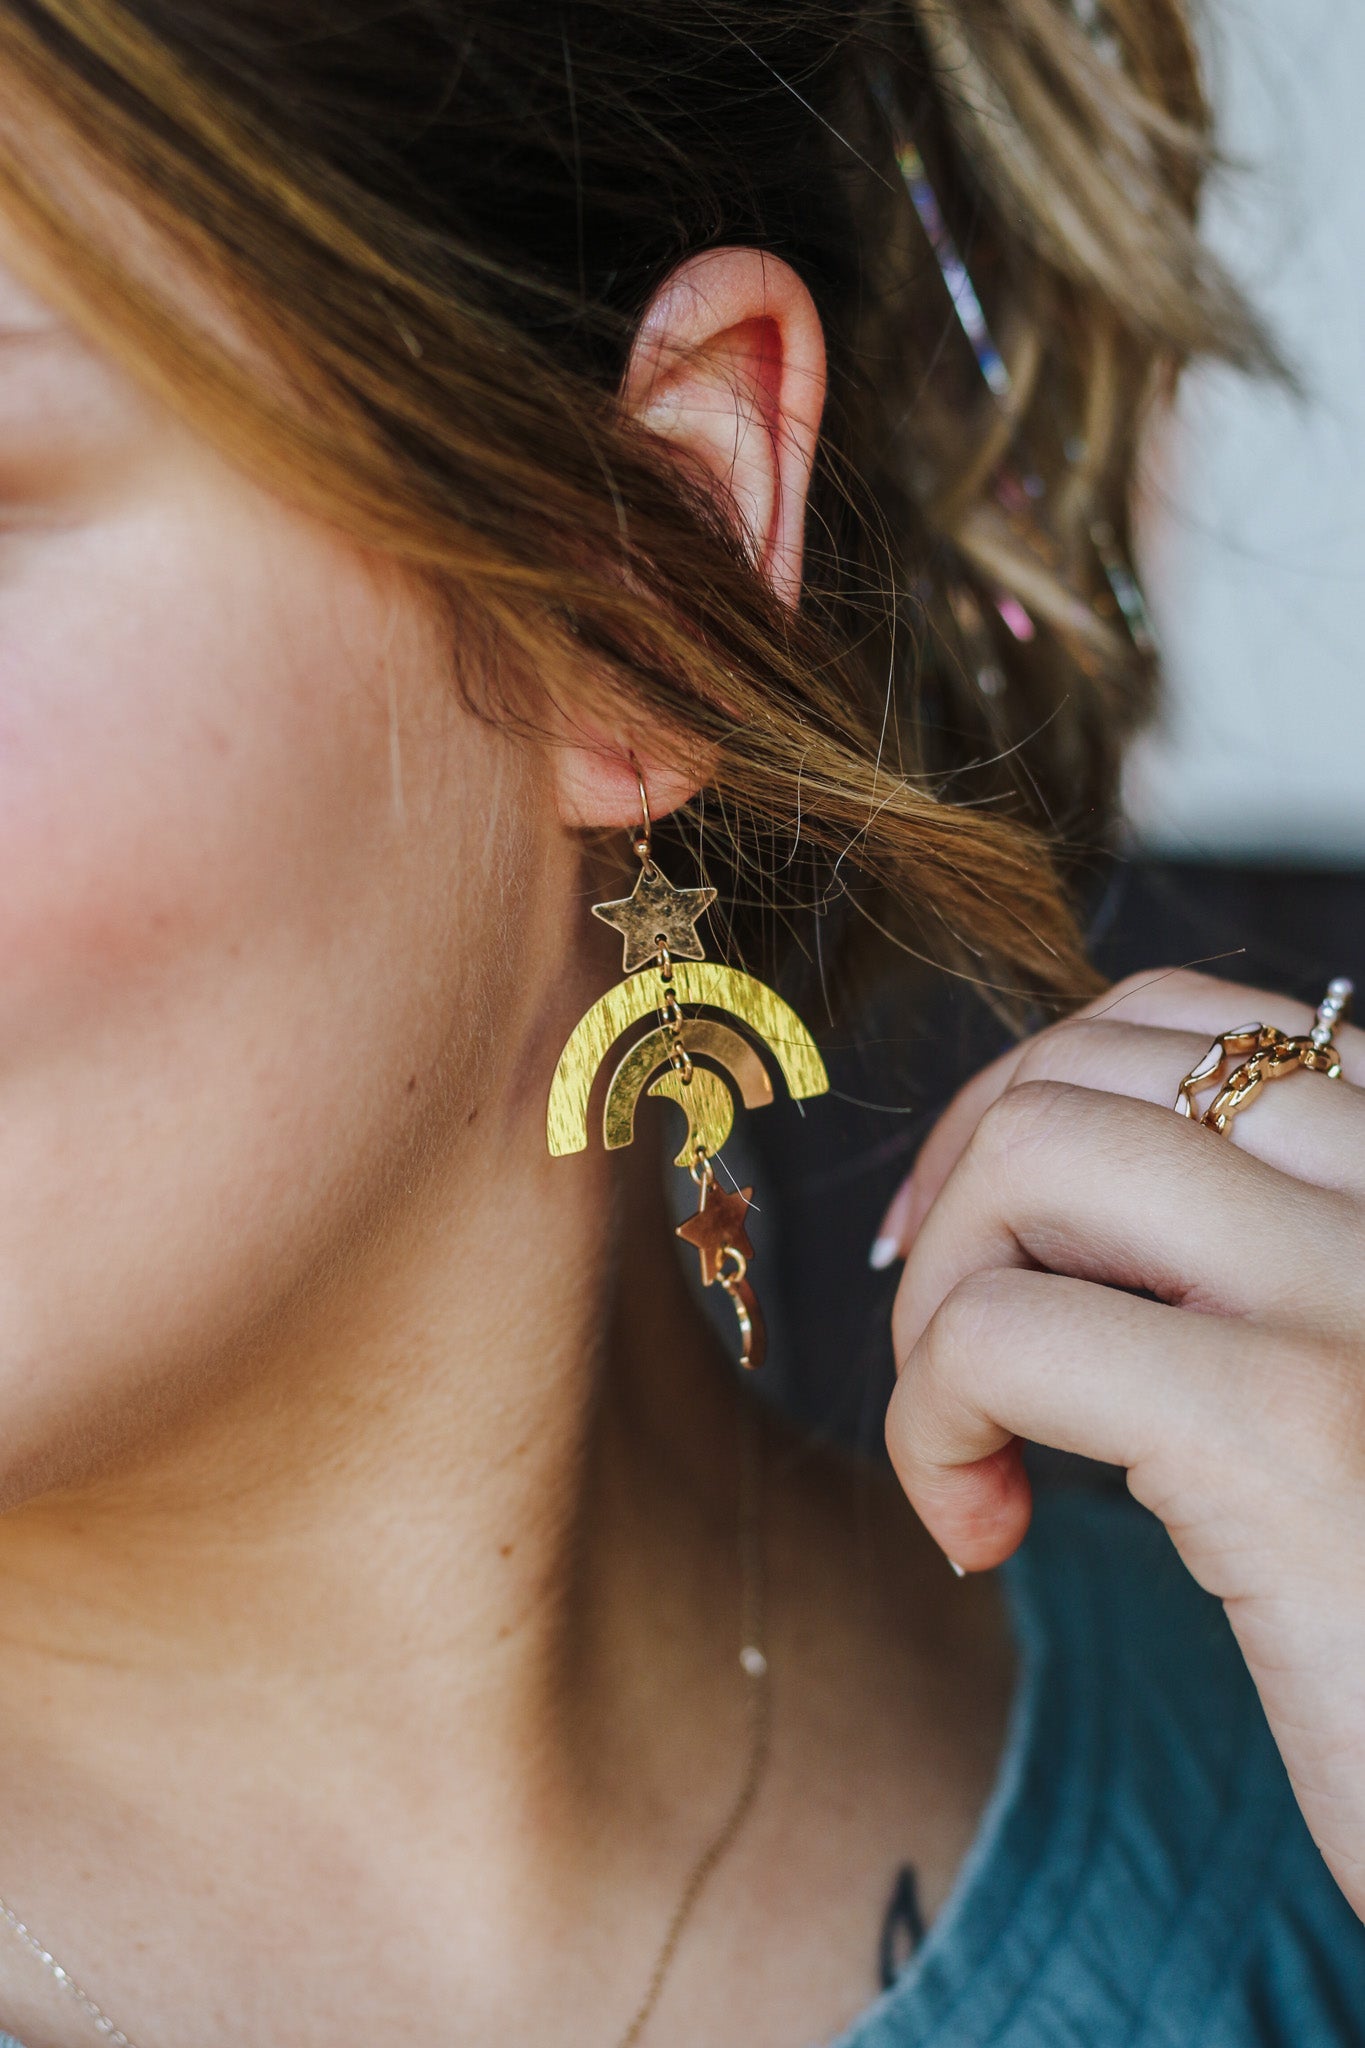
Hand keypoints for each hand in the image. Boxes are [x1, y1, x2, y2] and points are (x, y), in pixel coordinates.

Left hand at [878, 970, 1364, 1917]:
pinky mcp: (1288, 1429)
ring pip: (1032, 1157)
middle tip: (945, 1350)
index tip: (970, 1241)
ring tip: (974, 1442)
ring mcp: (1364, 1292)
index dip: (1027, 1103)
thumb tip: (1041, 1187)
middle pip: (1083, 1073)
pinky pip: (999, 1337)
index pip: (1186, 1017)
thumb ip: (1257, 1261)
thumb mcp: (1350, 1380)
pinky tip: (982, 1530)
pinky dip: (928, 1424)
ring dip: (937, 1302)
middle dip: (955, 1198)